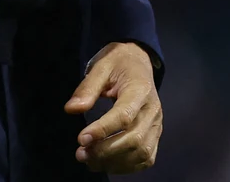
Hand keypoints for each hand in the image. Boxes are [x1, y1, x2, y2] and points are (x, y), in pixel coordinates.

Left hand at [64, 42, 162, 172]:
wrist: (138, 62)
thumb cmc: (119, 63)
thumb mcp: (101, 66)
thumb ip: (87, 88)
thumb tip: (72, 109)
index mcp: (140, 90)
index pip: (124, 115)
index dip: (102, 130)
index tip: (81, 139)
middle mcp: (153, 110)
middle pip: (134, 139)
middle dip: (106, 151)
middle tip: (81, 154)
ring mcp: (157, 124)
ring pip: (141, 153)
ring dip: (114, 162)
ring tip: (90, 160)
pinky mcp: (156, 135)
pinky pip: (146, 158)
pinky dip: (127, 166)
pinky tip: (106, 163)